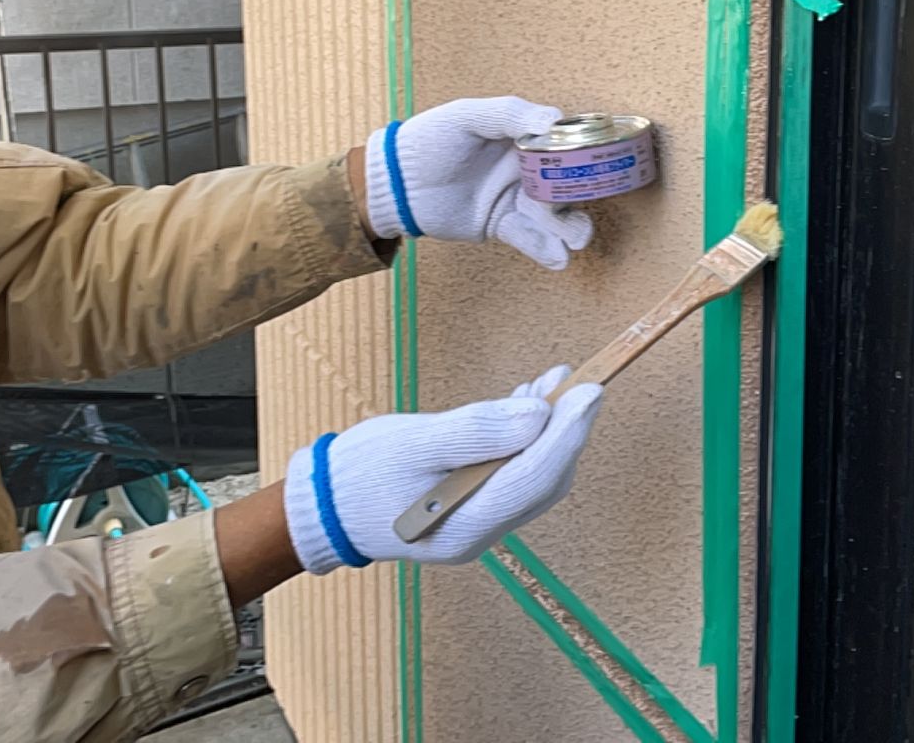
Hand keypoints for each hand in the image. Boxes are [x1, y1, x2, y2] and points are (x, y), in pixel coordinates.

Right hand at [283, 365, 601, 567]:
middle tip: (581, 381)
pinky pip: (514, 473)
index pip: (536, 478)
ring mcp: (479, 524)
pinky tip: (526, 402)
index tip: (592, 391)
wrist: (321, 507)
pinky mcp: (473, 507)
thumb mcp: (414, 443)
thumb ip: (477, 430)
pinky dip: (527, 437)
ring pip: (534, 476)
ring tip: (554, 381)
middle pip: (545, 480)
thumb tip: (540, 415)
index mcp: (466, 525)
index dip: (569, 432)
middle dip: (567, 429)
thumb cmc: (360, 473)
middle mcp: (482, 532)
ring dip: (550, 429)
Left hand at [361, 96, 593, 269]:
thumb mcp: (467, 116)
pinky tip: (557, 258)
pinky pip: (527, 238)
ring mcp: (515, 199)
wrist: (396, 182)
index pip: (562, 143)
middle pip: (565, 183)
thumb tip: (553, 120)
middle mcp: (525, 168)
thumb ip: (510, 115)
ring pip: (552, 215)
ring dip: (568, 228)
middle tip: (587, 207)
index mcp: (521, 137)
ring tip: (576, 240)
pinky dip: (543, 248)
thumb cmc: (430, 139)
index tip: (599, 163)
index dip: (583, 153)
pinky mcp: (500, 226)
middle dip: (581, 199)